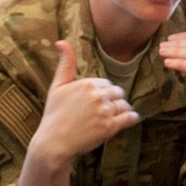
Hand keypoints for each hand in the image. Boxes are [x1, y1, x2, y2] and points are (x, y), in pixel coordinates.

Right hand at [30, 40, 140, 166]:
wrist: (53, 143)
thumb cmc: (53, 115)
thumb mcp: (56, 86)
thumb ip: (65, 64)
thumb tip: (62, 41)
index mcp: (87, 83)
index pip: (106, 83)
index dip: (103, 92)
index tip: (96, 101)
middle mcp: (97, 96)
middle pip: (118, 92)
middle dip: (114, 100)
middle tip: (106, 109)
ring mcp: (104, 111)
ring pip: (124, 105)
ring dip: (123, 109)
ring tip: (114, 116)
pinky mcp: (110, 127)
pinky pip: (130, 118)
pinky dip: (132, 118)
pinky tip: (129, 119)